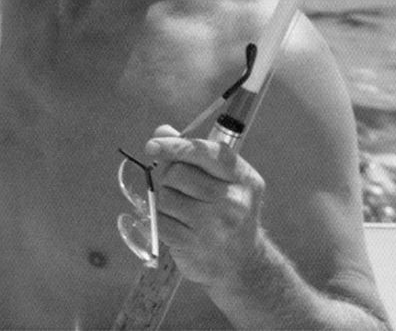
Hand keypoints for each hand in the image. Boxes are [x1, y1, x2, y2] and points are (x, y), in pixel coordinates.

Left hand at [144, 124, 267, 287]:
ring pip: (166, 196)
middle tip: (179, 186)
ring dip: (166, 199)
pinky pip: (160, 221)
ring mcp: (214, 225)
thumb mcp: (223, 178)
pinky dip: (162, 220)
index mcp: (242, 176)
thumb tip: (162, 132)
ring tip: (183, 209)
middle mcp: (232, 200)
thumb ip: (193, 153)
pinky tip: (179, 225)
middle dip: (169, 176)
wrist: (243, 263)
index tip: (152, 145)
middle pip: (178, 173)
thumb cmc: (229, 211)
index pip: (203, 152)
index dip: (175, 146)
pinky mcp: (194, 246)